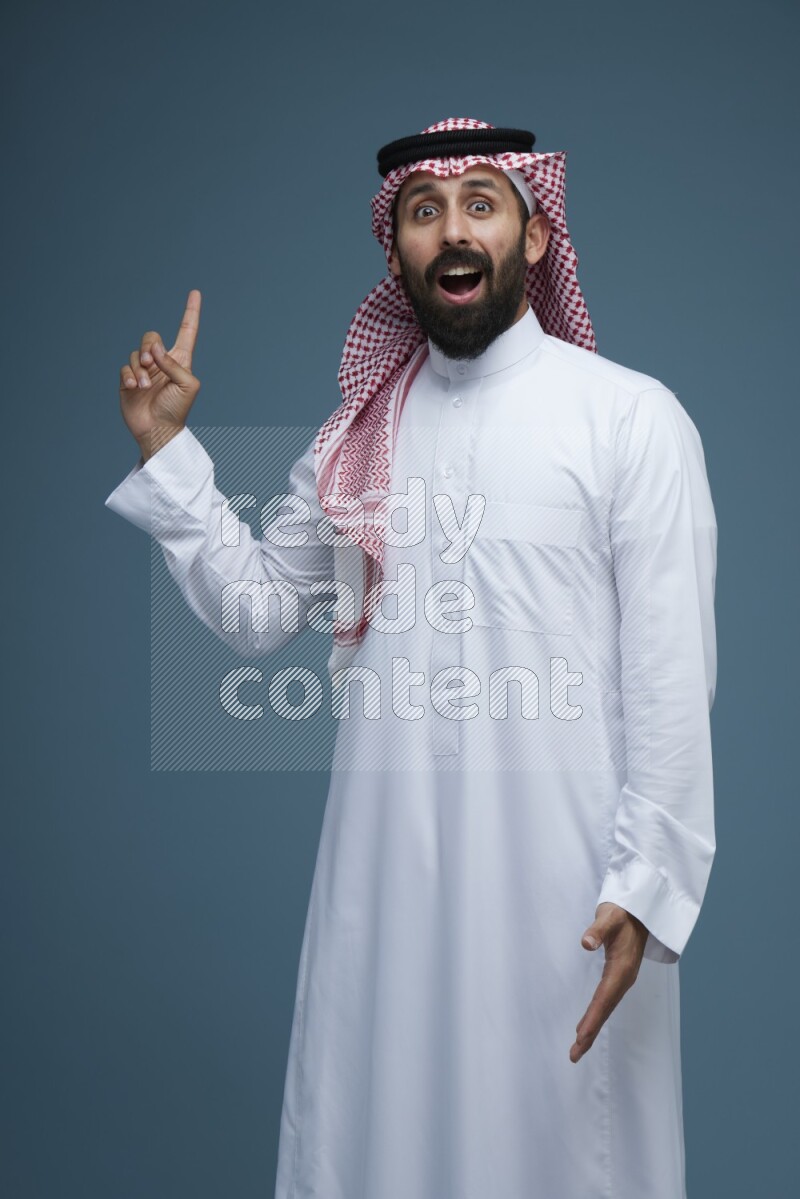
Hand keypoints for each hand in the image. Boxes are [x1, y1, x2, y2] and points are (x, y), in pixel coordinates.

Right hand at [119, 289, 202, 460]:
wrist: (158, 430)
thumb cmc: (177, 409)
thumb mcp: (187, 385)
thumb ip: (174, 364)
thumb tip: (155, 350)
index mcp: (181, 360)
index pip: (187, 331)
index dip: (191, 312)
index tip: (195, 293)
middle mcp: (162, 362)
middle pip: (151, 337)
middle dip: (148, 346)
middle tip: (150, 362)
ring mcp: (145, 370)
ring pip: (136, 353)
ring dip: (139, 368)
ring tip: (143, 385)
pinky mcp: (129, 380)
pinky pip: (125, 367)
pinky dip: (129, 375)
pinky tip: (134, 388)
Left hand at [569, 902, 648, 1063]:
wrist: (640, 911)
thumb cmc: (623, 912)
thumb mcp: (609, 917)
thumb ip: (597, 929)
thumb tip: (585, 943)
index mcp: (622, 969)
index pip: (604, 998)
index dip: (592, 1018)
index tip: (580, 1036)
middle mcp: (624, 979)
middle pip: (605, 1010)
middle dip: (590, 1033)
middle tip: (574, 1054)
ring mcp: (622, 980)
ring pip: (606, 1008)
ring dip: (593, 1028)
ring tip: (578, 1048)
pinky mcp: (619, 977)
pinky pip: (606, 1002)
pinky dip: (596, 1016)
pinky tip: (587, 1026)